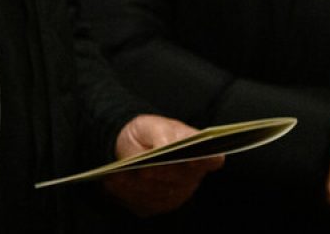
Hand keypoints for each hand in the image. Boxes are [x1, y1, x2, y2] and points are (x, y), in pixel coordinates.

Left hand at [102, 114, 222, 216]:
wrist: (129, 145)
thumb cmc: (146, 133)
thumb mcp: (151, 126)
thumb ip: (161, 134)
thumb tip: (165, 146)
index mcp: (198, 151)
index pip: (212, 159)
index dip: (206, 161)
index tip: (192, 159)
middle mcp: (192, 175)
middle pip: (182, 179)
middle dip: (162, 174)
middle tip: (146, 169)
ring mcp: (177, 192)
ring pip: (161, 193)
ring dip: (141, 185)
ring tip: (123, 175)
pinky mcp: (160, 203)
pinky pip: (146, 202)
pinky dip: (129, 193)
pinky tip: (116, 182)